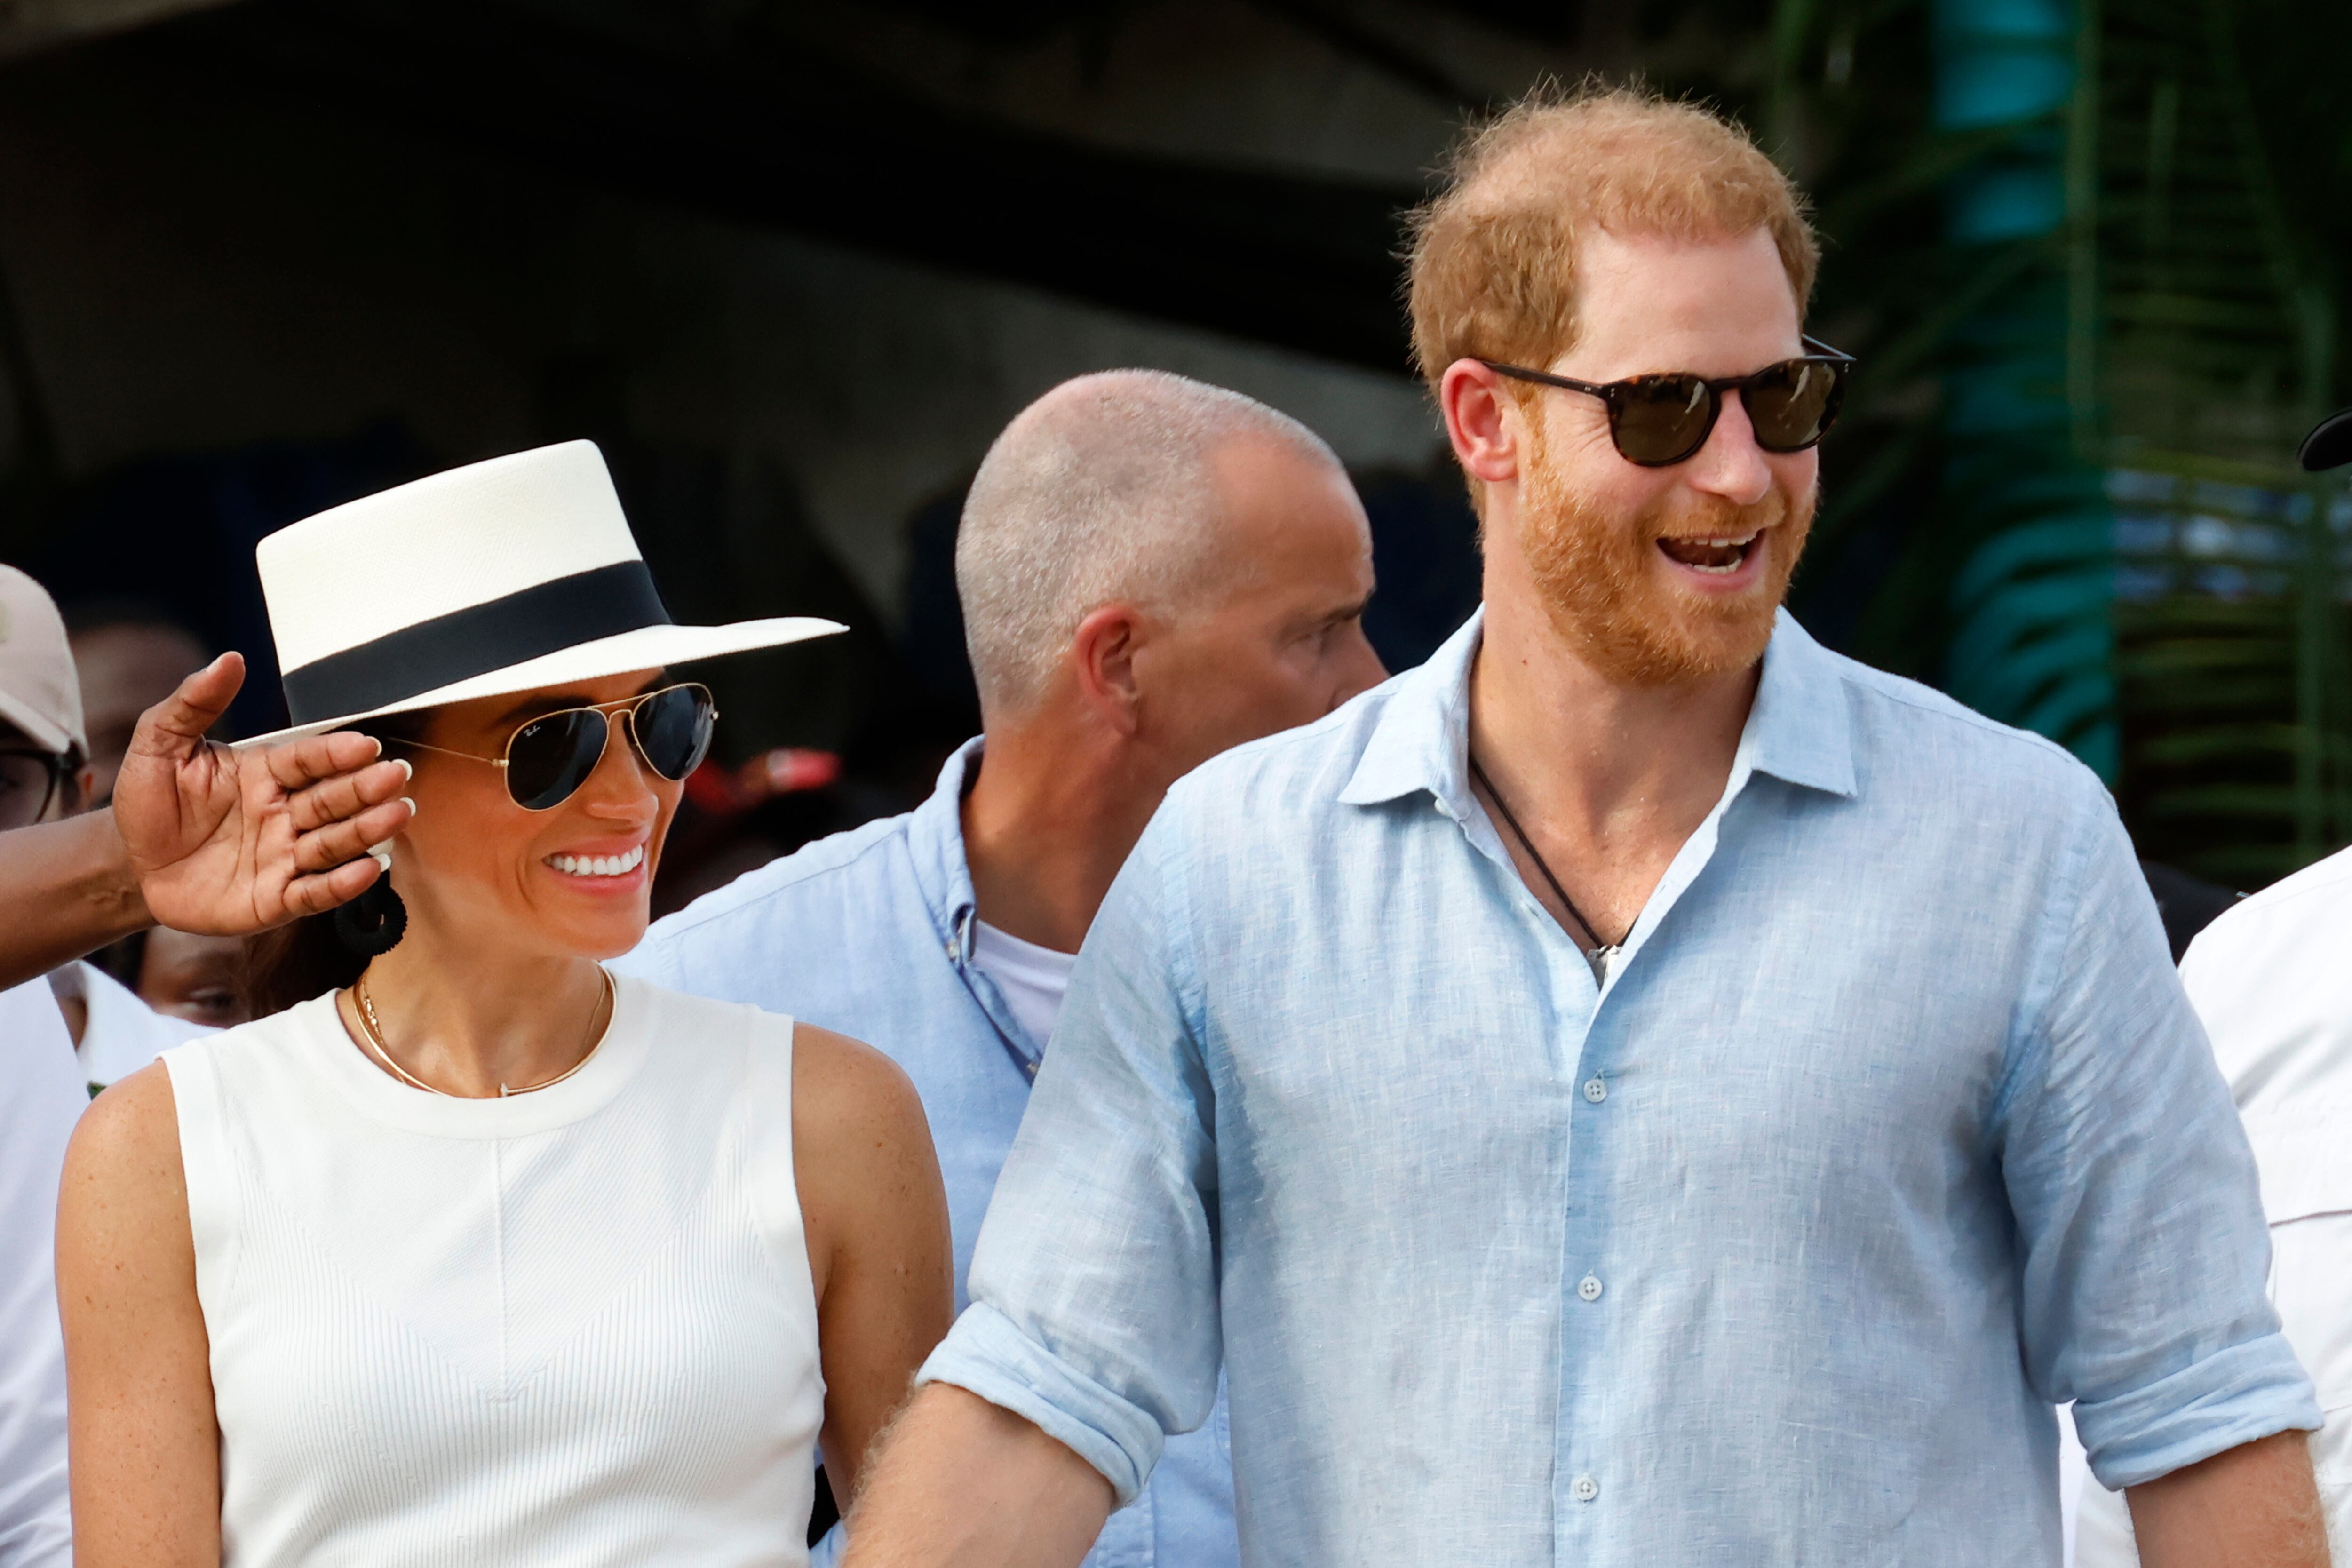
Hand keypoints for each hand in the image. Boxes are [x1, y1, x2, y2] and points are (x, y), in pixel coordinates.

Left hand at [113, 652, 415, 934]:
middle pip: (332, 799)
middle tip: (395, 775)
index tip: (365, 745)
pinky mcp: (275, 900)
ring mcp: (282, 858)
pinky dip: (342, 884)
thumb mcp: (160, 746)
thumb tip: (229, 660)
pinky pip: (313, 893)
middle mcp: (283, 815)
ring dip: (367, 830)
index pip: (308, 760)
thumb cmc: (150, 805)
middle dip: (366, 788)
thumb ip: (193, 703)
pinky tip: (368, 869)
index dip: (336, 753)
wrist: (130, 865)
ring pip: (333, 842)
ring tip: (397, 815)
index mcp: (264, 774)